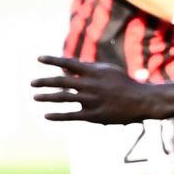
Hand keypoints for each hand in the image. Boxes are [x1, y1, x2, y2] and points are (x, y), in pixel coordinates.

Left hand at [32, 55, 158, 125]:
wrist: (142, 101)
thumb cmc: (123, 83)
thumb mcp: (107, 70)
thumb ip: (87, 69)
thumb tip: (66, 69)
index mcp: (94, 72)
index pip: (68, 63)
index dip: (53, 60)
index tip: (38, 58)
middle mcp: (90, 85)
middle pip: (62, 82)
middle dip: (44, 82)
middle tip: (31, 83)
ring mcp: (92, 101)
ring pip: (64, 99)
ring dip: (47, 97)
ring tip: (35, 97)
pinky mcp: (94, 115)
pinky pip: (72, 115)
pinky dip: (58, 115)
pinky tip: (46, 115)